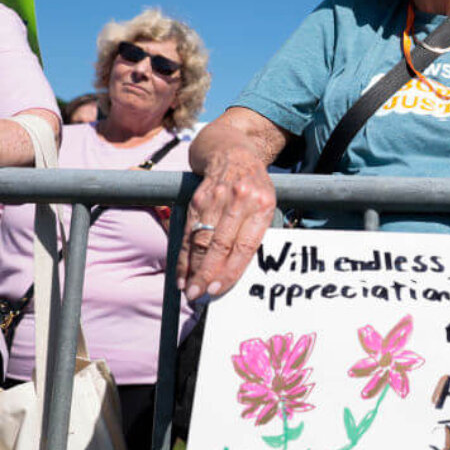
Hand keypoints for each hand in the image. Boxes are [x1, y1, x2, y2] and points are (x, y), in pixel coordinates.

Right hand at [177, 146, 275, 300]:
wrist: (234, 153)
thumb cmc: (254, 188)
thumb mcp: (266, 205)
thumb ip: (255, 233)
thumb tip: (238, 272)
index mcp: (263, 205)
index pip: (245, 245)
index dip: (230, 270)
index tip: (218, 289)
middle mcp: (240, 200)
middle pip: (220, 244)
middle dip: (207, 274)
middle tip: (199, 296)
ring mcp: (216, 197)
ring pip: (202, 239)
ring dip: (193, 268)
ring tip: (189, 290)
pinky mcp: (198, 197)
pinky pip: (189, 231)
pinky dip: (185, 255)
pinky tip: (182, 273)